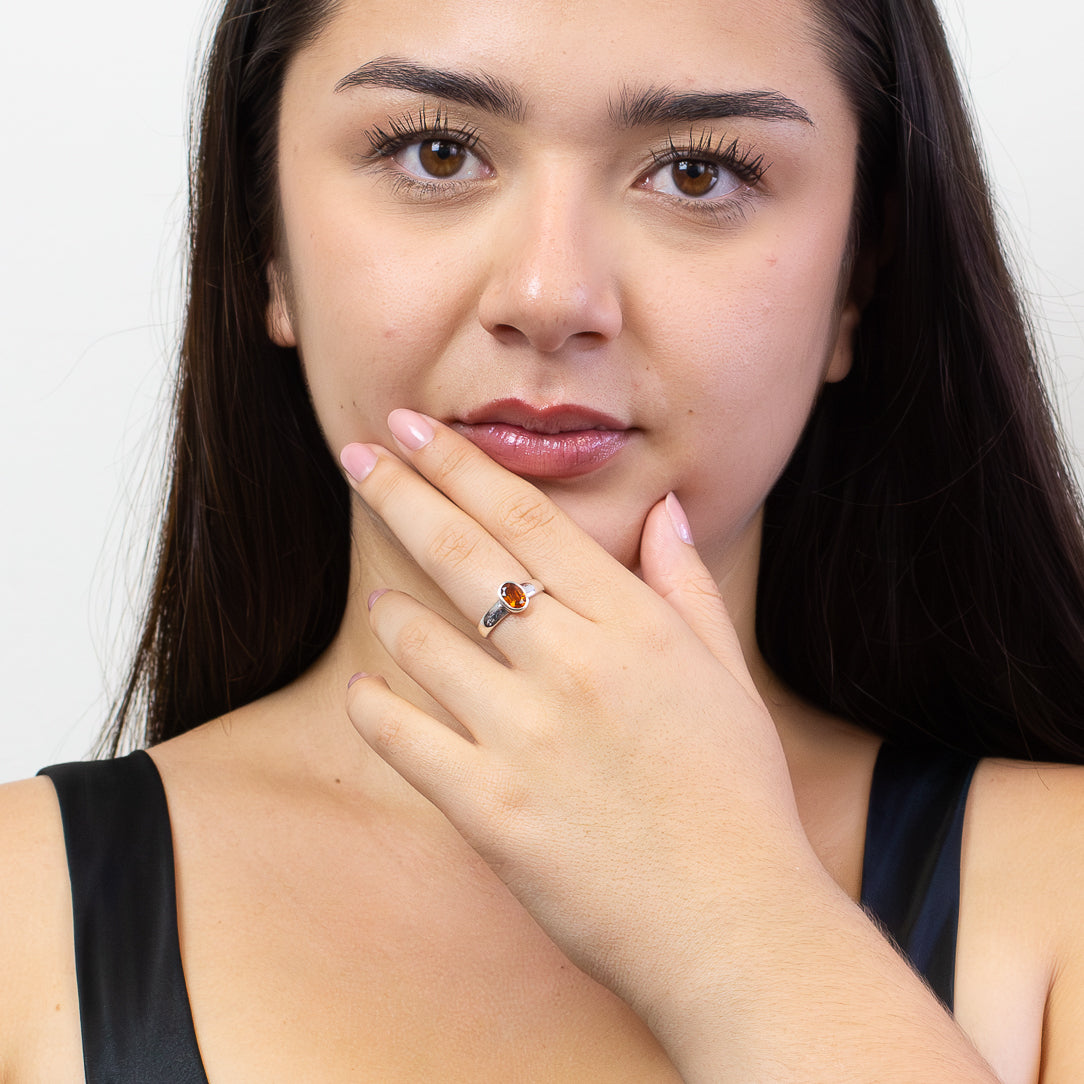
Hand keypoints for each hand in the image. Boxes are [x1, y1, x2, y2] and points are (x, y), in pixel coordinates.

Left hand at [340, 409, 808, 1016]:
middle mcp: (574, 663)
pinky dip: (373, 704)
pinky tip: (364, 689)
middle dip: (400, 492)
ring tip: (381, 597)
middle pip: (464, 554)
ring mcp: (526, 735)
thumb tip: (666, 512)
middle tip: (355, 454)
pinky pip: (403, 737)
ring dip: (391, 609)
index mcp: (632, 625)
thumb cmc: (738, 797)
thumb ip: (688, 585)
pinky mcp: (492, 808)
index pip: (527, 518)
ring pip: (422, 639)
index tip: (411, 428)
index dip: (459, 464)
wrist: (736, 923)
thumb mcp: (726, 675)